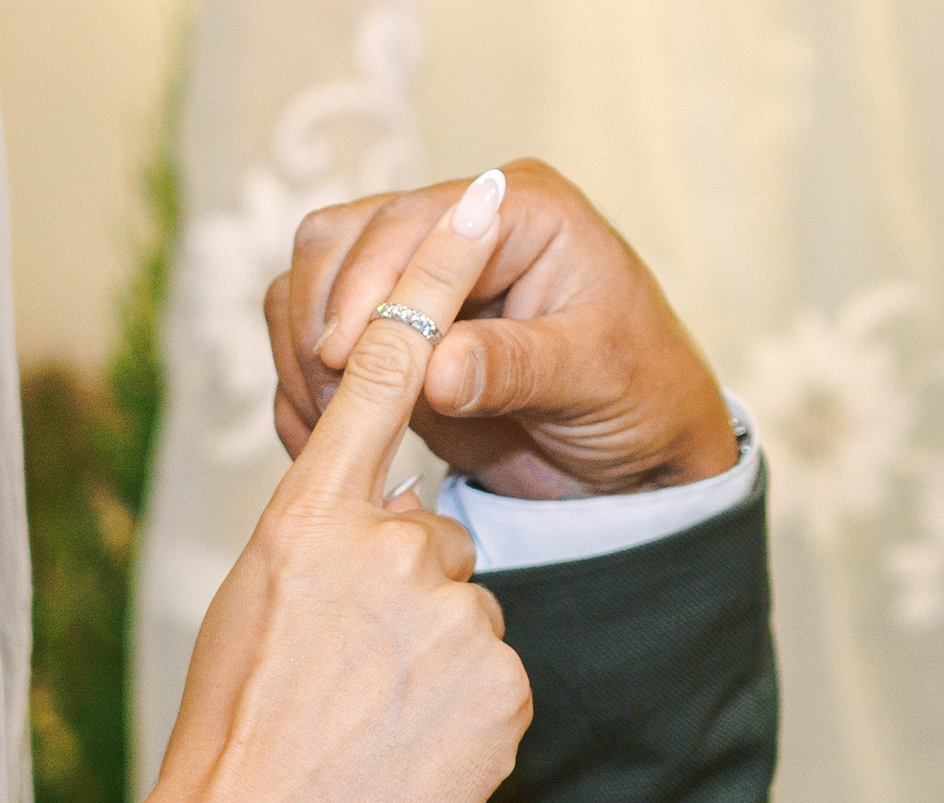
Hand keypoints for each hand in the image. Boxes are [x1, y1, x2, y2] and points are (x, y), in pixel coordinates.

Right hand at [86, 174, 531, 802]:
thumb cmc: (226, 742)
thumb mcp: (255, 607)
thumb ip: (325, 542)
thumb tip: (390, 525)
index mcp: (308, 519)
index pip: (385, 370)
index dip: (434, 276)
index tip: (479, 194)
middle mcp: (387, 549)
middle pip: (433, 539)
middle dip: (405, 599)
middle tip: (344, 681)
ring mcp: (453, 621)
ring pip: (466, 618)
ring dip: (433, 665)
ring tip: (370, 731)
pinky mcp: (506, 692)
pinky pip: (496, 683)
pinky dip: (464, 718)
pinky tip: (410, 761)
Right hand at [267, 159, 737, 498]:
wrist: (638, 451)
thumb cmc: (642, 395)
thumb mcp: (594, 379)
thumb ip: (514, 367)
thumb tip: (434, 368)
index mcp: (518, 210)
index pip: (411, 221)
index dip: (367, 284)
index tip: (342, 355)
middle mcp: (456, 228)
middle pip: (340, 240)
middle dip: (322, 321)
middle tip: (333, 404)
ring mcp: (415, 277)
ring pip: (312, 284)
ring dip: (303, 355)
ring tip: (329, 428)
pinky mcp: (389, 331)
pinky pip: (313, 339)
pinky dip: (302, 385)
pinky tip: (318, 436)